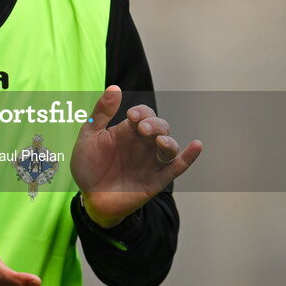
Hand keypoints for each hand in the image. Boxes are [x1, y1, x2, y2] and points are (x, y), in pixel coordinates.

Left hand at [70, 86, 201, 227]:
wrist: (89, 197)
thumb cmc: (88, 165)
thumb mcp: (89, 135)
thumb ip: (101, 113)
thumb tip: (114, 88)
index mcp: (128, 131)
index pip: (144, 114)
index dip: (142, 112)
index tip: (132, 116)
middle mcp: (143, 144)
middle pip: (160, 127)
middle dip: (155, 125)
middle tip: (143, 129)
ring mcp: (151, 162)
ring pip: (170, 147)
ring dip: (168, 141)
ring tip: (159, 141)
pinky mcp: (156, 180)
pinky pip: (177, 167)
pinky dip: (189, 157)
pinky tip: (196, 146)